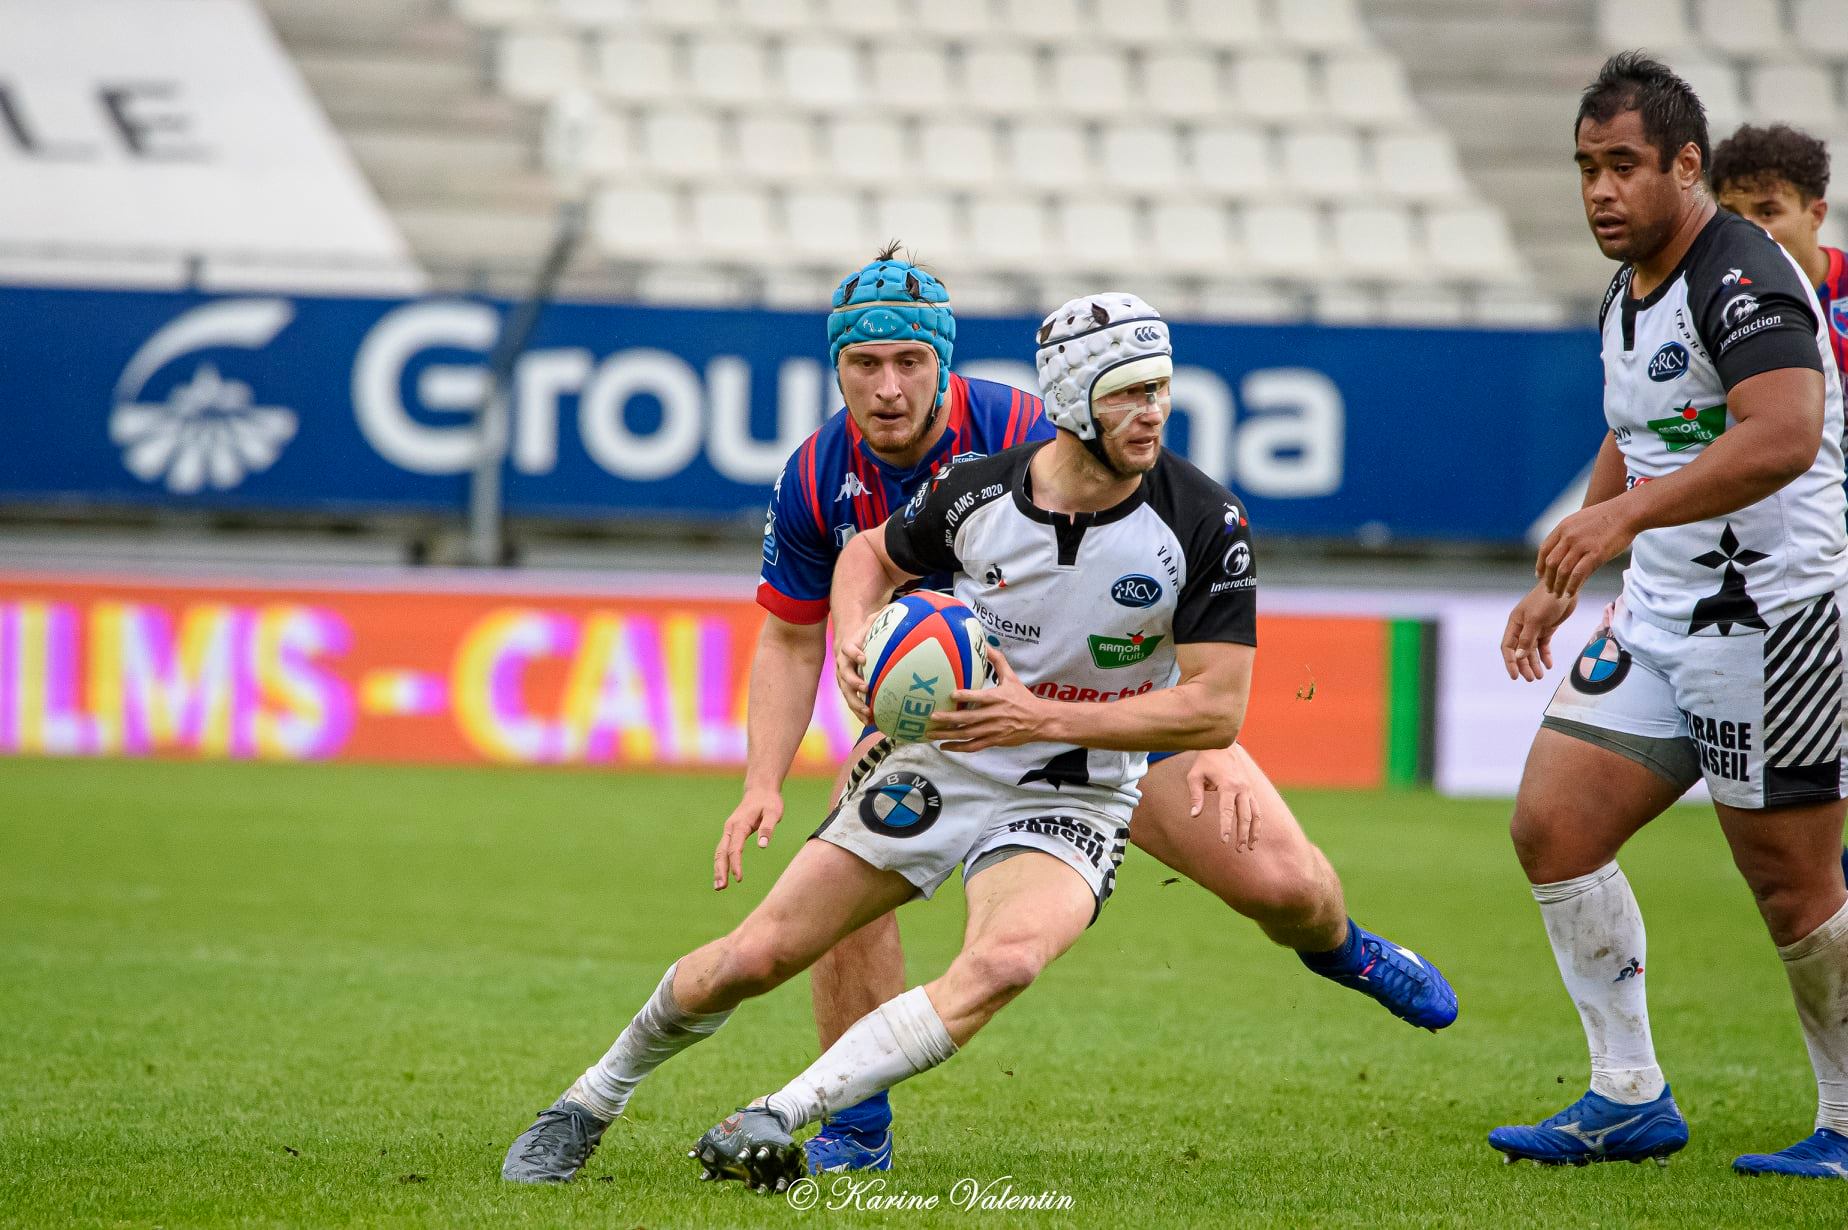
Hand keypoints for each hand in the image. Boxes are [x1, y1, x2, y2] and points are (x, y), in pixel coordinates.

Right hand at [712, 787, 782, 889]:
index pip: (735, 848)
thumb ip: (768, 828)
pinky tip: (723, 875)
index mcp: (740, 825)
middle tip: (721, 887)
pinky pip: (723, 849)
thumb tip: (762, 846)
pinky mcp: (731, 832)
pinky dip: (721, 862)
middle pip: (721, 852)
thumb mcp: (773, 812)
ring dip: (718, 868)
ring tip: (719, 886)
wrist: (760, 790)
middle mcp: (730, 828)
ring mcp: (729, 830)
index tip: (739, 878)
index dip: (736, 864)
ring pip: (720, 852)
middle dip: (720, 870)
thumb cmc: (769, 802)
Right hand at [833, 611, 875, 723]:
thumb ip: (882, 615)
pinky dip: (860, 712)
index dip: (854, 652)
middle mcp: (843, 663)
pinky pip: (852, 701)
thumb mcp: (871, 620)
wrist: (846, 639)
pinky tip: (872, 722)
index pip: (848, 649)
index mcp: (848, 647)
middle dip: (854, 683)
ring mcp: (844, 677)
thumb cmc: (864, 630)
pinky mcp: (848, 688)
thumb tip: (898, 606)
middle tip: (866, 689)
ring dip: (855, 703)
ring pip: (846, 692)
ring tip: (867, 713)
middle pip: (844, 675)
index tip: (863, 657)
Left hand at [928, 644, 1049, 751]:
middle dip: (949, 718)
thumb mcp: (1012, 677)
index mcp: (998, 698)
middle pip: (969, 718)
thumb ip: (997, 661)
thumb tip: (985, 644)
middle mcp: (994, 715)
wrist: (1039, 721)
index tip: (951, 694)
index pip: (981, 697)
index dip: (966, 696)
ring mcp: (993, 730)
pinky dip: (958, 747)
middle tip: (932, 716)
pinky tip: (944, 746)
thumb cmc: (1023, 698)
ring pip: (968, 734)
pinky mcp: (994, 741)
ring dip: (948, 734)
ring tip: (931, 733)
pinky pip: (973, 746)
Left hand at [1188, 745, 1259, 850]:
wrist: (1222, 745)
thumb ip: (1195, 796)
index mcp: (1228, 785)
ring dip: (1254, 832)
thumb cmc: (1205, 762)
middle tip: (1238, 849)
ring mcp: (1248, 789)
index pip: (1227, 811)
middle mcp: (1242, 788)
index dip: (1226, 827)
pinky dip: (1257, 822)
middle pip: (1245, 816)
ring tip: (1250, 847)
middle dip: (1242, 834)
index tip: (1224, 840)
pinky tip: (1254, 834)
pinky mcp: (1250, 790)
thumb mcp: (1194, 776)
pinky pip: (1257, 809)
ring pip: (1256, 814)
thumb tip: (1194, 815)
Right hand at [1501, 585, 1578, 681]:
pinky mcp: (1547, 628)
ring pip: (1531, 650)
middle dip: (1524, 666)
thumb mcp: (1536, 620)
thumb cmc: (1547, 599)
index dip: (1510, 662)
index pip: (1508, 647)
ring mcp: (1535, 628)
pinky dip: (1545, 656)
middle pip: (1520, 651)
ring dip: (1534, 664)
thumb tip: (1519, 657)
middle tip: (1531, 679)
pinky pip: (1543, 646)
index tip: (1515, 676)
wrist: (1565, 586)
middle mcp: (1522, 627)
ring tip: (1539, 677)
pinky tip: (1549, 665)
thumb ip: (1527, 639)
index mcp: (1515, 623)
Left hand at [1535, 501, 1635, 597]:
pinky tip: (1570, 593)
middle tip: (1548, 589)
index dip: (1540, 564)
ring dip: (1558, 585)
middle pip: (1551, 562)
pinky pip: (1578, 574)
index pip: (1544, 549)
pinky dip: (1571, 586)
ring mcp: (1581, 545)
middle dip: (1547, 579)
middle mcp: (1569, 536)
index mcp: (1563, 527)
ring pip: (1562, 571)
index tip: (1540, 575)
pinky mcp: (1596, 554)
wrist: (1627, 512)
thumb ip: (1570, 535)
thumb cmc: (1608, 517)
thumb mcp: (1581, 521)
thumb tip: (1565, 551)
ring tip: (1557, 595)